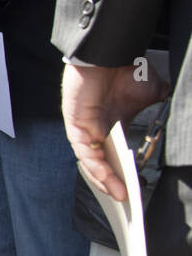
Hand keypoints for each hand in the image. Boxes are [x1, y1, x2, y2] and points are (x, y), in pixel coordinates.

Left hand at [62, 63, 169, 202]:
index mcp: (115, 126)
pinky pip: (84, 153)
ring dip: (106, 182)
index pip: (119, 159)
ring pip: (93, 164)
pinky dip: (96, 168)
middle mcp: (98, 131)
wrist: (109, 51)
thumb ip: (165, 109)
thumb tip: (183, 120)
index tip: (141, 190)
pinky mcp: (75, 125)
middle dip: (116, 186)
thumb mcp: (154, 95)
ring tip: (121, 198)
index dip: (128, 176)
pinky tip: (109, 181)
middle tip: (130, 204)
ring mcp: (86, 129)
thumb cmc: (127, 69)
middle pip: (104, 166)